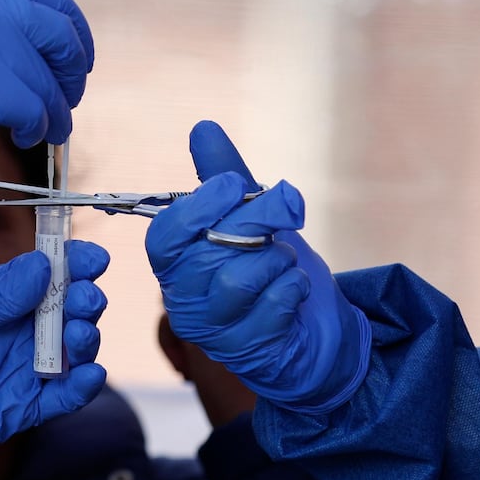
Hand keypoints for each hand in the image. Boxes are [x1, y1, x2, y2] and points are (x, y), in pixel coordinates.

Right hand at [0, 0, 93, 180]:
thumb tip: (33, 65)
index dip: (74, 33)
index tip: (77, 62)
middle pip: (60, 36)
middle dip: (72, 75)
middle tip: (66, 103)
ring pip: (48, 81)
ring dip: (56, 114)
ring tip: (45, 132)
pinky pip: (32, 109)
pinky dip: (37, 128)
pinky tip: (24, 137)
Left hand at [0, 240, 108, 479]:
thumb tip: (43, 264)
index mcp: (0, 301)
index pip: (49, 278)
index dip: (75, 267)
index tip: (93, 259)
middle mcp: (16, 333)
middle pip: (68, 313)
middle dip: (85, 302)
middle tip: (85, 299)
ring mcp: (19, 370)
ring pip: (71, 353)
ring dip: (85, 340)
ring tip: (79, 333)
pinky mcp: (19, 408)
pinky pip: (61, 398)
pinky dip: (82, 387)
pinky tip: (89, 374)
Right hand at [146, 120, 369, 414]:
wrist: (316, 327)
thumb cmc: (273, 268)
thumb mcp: (253, 216)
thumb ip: (226, 177)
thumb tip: (203, 127)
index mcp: (176, 264)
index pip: (163, 238)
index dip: (196, 207)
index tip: (233, 185)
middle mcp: (184, 299)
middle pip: (206, 251)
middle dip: (254, 222)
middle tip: (285, 208)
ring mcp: (212, 332)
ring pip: (237, 280)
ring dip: (276, 260)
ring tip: (285, 260)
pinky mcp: (245, 352)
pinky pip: (269, 308)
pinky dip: (291, 288)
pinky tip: (295, 288)